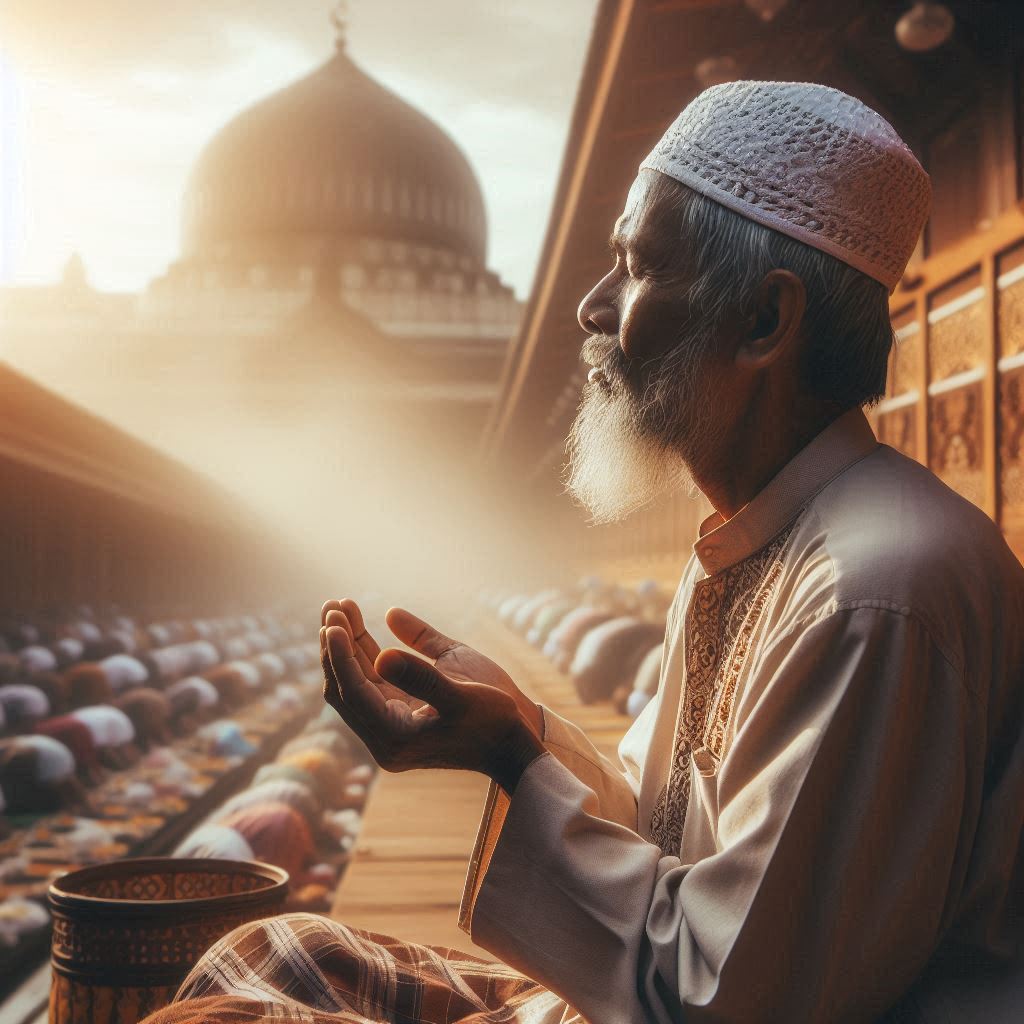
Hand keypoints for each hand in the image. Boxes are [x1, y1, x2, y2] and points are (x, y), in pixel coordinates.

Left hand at [320, 619, 543, 791]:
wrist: (513, 743)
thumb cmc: (494, 721)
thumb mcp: (462, 695)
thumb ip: (421, 675)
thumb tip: (382, 655)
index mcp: (394, 738)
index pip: (354, 693)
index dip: (340, 657)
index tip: (333, 624)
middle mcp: (385, 736)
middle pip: (346, 686)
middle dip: (336, 646)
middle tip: (331, 607)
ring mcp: (391, 724)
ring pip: (357, 680)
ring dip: (347, 644)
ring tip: (338, 607)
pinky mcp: (402, 710)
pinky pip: (373, 678)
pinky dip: (364, 651)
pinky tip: (357, 622)